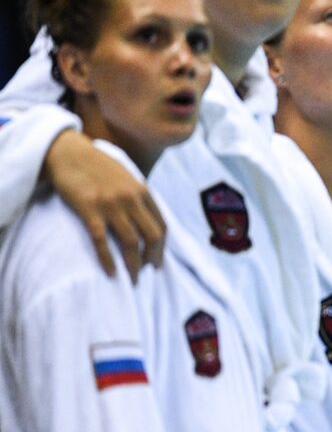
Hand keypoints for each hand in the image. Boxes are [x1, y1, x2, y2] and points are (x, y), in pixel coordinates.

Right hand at [44, 130, 164, 279]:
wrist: (69, 152)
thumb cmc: (97, 166)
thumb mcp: (126, 177)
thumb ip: (137, 196)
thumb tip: (145, 220)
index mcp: (143, 191)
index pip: (161, 225)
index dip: (162, 247)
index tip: (157, 262)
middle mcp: (131, 199)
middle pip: (152, 236)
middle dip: (152, 258)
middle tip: (147, 273)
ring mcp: (111, 204)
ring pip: (131, 242)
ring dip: (133, 264)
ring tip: (131, 279)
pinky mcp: (89, 209)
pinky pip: (102, 240)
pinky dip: (108, 259)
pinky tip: (110, 272)